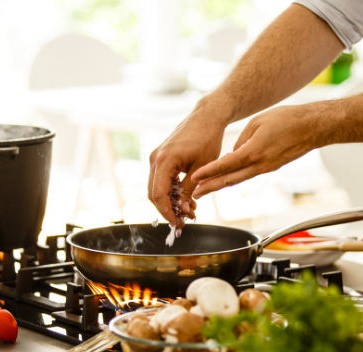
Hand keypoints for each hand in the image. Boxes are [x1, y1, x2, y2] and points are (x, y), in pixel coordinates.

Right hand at [148, 108, 226, 225]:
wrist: (207, 117)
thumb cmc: (207, 138)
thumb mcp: (202, 168)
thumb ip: (190, 190)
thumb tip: (183, 210)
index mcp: (164, 160)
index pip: (158, 194)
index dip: (167, 212)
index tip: (178, 223)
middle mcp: (155, 159)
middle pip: (154, 194)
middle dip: (168, 210)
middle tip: (184, 220)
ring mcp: (156, 157)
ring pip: (157, 188)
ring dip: (170, 202)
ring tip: (189, 211)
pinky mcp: (161, 157)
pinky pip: (161, 179)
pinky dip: (171, 191)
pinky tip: (186, 199)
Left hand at [191, 103, 327, 198]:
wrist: (312, 127)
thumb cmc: (287, 120)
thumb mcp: (257, 122)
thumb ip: (241, 139)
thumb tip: (233, 153)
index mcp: (253, 152)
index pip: (225, 165)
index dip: (208, 173)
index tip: (194, 178)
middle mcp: (259, 165)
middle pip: (229, 180)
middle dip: (210, 187)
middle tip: (195, 194)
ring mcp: (266, 168)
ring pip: (239, 179)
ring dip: (221, 185)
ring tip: (206, 189)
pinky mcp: (271, 167)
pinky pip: (249, 174)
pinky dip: (235, 177)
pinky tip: (227, 177)